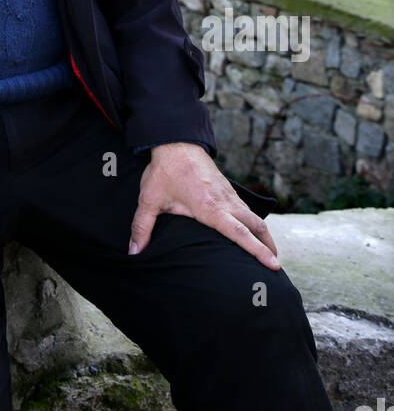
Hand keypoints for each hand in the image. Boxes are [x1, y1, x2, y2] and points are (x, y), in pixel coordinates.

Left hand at [129, 143, 279, 269]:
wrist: (175, 141)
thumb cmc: (164, 171)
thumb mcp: (149, 200)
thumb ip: (142, 227)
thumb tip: (134, 253)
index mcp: (210, 208)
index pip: (239, 232)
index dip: (257, 250)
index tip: (273, 265)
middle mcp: (226, 201)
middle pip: (256, 226)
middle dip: (268, 247)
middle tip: (276, 268)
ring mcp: (229, 195)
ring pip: (254, 217)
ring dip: (264, 235)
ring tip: (270, 255)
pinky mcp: (228, 190)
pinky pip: (247, 209)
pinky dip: (255, 224)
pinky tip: (252, 233)